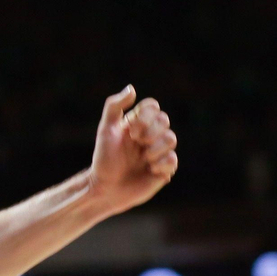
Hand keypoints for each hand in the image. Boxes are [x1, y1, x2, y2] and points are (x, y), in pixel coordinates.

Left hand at [89, 85, 178, 212]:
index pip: (153, 107)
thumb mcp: (105, 130)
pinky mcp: (164, 169)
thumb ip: (114, 106)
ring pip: (171, 139)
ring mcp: (158, 152)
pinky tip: (149, 169)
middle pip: (164, 120)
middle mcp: (150, 135)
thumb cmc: (103, 158)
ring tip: (142, 158)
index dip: (145, 116)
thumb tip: (132, 88)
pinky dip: (160, 163)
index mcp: (137, 124)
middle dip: (149, 131)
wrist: (105, 187)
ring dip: (154, 148)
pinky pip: (173, 159)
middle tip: (135, 142)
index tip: (130, 129)